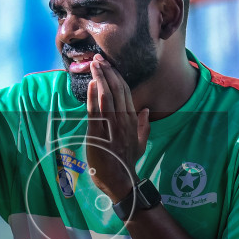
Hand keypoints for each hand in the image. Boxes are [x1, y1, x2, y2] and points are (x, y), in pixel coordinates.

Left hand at [84, 57, 148, 202]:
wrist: (121, 180)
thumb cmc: (127, 162)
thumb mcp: (140, 144)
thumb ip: (144, 126)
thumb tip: (147, 111)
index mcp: (132, 120)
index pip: (125, 92)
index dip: (116, 76)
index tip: (109, 64)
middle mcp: (123, 120)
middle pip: (116, 90)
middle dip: (107, 72)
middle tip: (98, 58)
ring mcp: (111, 127)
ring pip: (106, 97)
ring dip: (100, 79)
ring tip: (94, 65)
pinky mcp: (98, 134)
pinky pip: (95, 111)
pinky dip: (93, 96)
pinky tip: (91, 84)